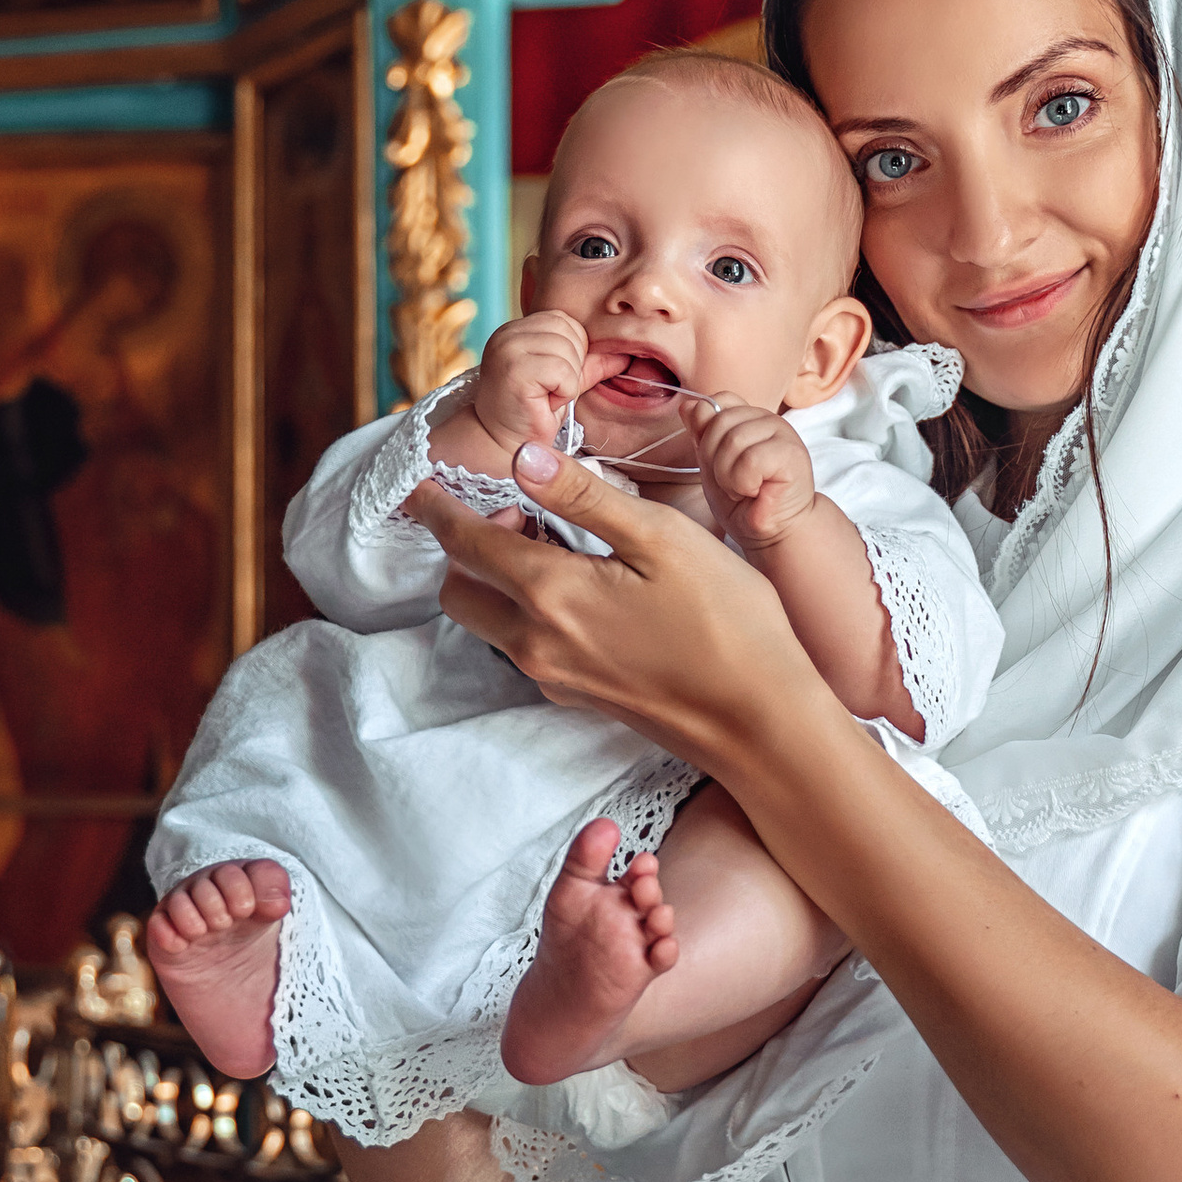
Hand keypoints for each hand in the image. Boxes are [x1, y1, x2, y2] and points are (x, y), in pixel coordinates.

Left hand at [405, 441, 825, 775]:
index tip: (421, 485)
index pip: (466, 543)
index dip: (437, 508)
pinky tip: (579, 588)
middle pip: (459, 591)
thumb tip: (523, 458)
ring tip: (553, 542)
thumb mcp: (661, 540)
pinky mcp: (579, 696)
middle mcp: (537, 643)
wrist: (760, 723)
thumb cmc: (727, 623)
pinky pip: (524, 646)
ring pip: (490, 621)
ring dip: (497, 579)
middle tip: (514, 509)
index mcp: (551, 595)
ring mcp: (555, 677)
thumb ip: (585, 498)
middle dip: (464, 546)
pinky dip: (526, 609)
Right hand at [462, 311, 588, 460]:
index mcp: (516, 329)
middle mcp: (507, 333)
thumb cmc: (533, 412)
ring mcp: (508, 350)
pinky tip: (544, 404)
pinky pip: (563, 372)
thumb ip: (590, 362)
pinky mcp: (515, 371)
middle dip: (572, 366)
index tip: (553, 379)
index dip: (572, 352)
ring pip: (568, 352)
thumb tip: (626, 353)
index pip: (564, 321)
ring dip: (567, 382)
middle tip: (550, 390)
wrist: (507, 446)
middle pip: (569, 332)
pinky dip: (563, 393)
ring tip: (546, 397)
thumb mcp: (566, 380)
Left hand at [683, 394, 815, 550]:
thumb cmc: (746, 503)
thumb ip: (701, 435)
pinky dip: (744, 483)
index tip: (718, 463)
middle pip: (720, 422)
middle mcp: (767, 419)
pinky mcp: (792, 452)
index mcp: (748, 417)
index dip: (707, 434)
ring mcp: (782, 432)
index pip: (717, 402)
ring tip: (744, 489)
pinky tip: (756, 492)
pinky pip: (750, 459)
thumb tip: (688, 405)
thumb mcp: (712, 465)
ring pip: (733, 440)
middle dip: (715, 461)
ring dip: (729, 476)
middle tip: (732, 483)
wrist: (774, 533)